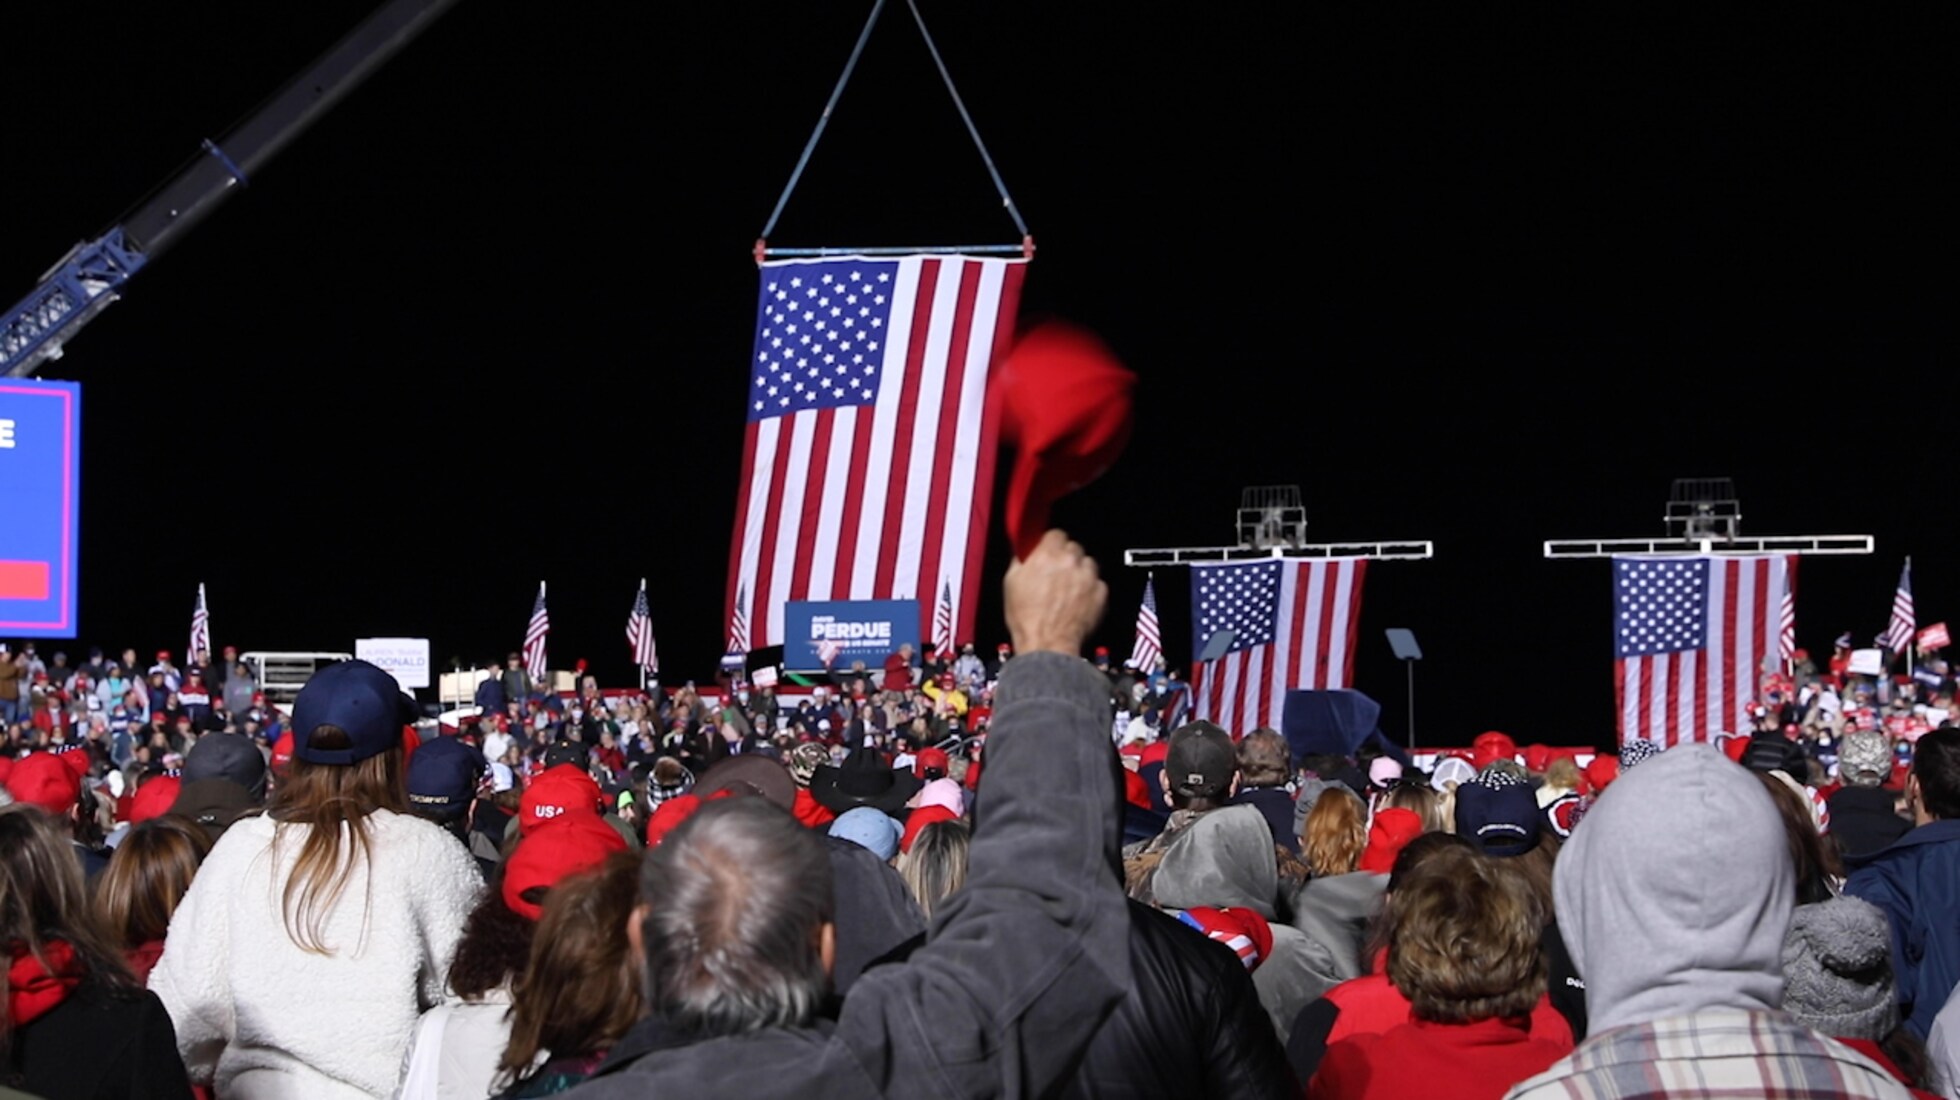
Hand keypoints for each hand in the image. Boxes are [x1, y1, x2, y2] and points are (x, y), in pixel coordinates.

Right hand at [1004, 530, 1105, 656]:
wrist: (1047, 645)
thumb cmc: (1027, 618)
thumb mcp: (1011, 582)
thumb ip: (1020, 559)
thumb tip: (1023, 549)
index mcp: (1047, 554)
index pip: (1056, 533)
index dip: (1051, 544)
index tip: (1048, 551)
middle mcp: (1071, 560)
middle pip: (1073, 547)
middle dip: (1066, 557)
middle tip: (1056, 574)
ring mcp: (1089, 576)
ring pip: (1088, 563)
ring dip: (1080, 571)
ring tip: (1068, 590)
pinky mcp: (1101, 592)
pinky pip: (1098, 582)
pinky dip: (1090, 589)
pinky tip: (1078, 602)